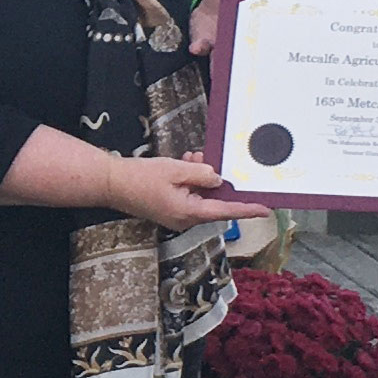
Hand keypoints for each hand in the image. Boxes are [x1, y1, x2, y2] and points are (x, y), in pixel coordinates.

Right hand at [109, 154, 242, 229]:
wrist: (111, 183)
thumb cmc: (140, 177)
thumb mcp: (176, 170)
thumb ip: (202, 175)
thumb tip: (218, 180)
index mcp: (188, 212)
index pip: (225, 211)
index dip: (247, 209)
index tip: (265, 209)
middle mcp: (185, 219)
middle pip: (213, 202)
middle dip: (216, 181)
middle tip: (208, 160)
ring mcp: (176, 216)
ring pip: (201, 197)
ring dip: (201, 178)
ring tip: (192, 158)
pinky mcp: (169, 210)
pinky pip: (189, 197)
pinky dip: (191, 182)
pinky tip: (185, 165)